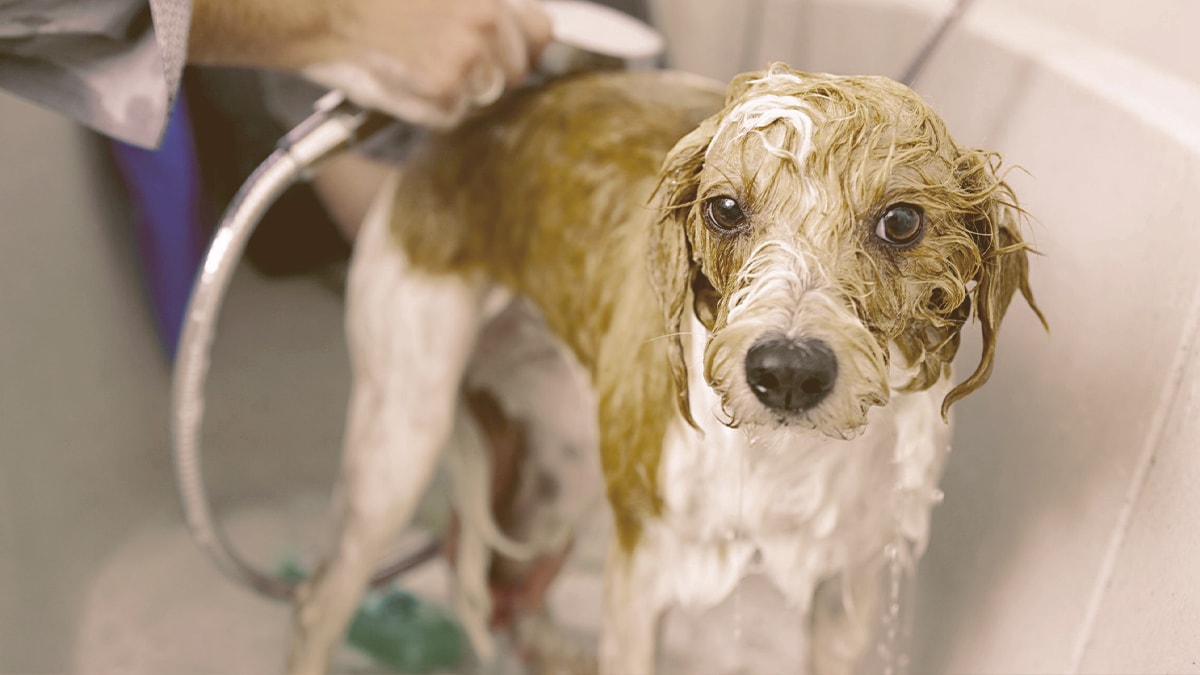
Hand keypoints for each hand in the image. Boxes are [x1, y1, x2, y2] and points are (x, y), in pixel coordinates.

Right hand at [302, 0, 552, 127]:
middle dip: (487, 73)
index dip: (523, 44)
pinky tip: (402, 82)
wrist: (318, 10)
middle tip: (442, 60)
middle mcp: (485, 22)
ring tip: (415, 66)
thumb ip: (478, 6)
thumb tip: (526, 28)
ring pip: (485, 98)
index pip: (539, 29)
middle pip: (516, 71)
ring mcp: (467, 59)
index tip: (508, 51)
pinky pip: (452, 117)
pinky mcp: (443, 91)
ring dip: (456, 92)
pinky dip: (428, 110)